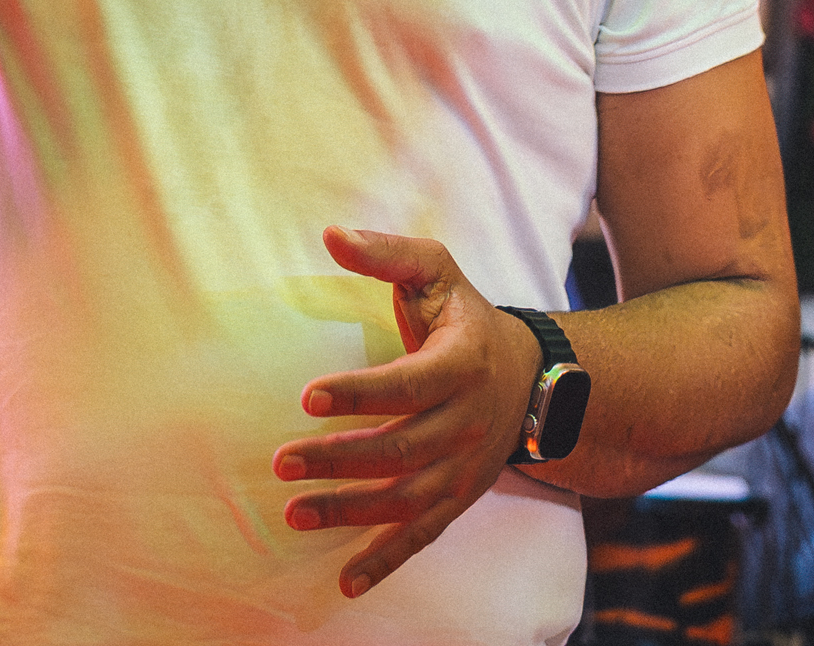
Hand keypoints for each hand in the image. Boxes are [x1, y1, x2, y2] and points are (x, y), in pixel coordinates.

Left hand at [273, 226, 542, 599]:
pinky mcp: (459, 497)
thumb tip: (331, 234)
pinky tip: (346, 580)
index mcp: (462, 362)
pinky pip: (423, 535)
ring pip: (406, 498)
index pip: (409, 384)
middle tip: (282, 460)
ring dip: (349, 509)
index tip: (308, 395)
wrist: (531, 376)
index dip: (360, 392)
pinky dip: (386, 561)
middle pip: (401, 448)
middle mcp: (468, 420)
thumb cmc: (465, 316)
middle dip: (339, 458)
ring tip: (293, 511)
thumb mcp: (437, 271)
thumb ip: (387, 252)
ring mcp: (465, 466)